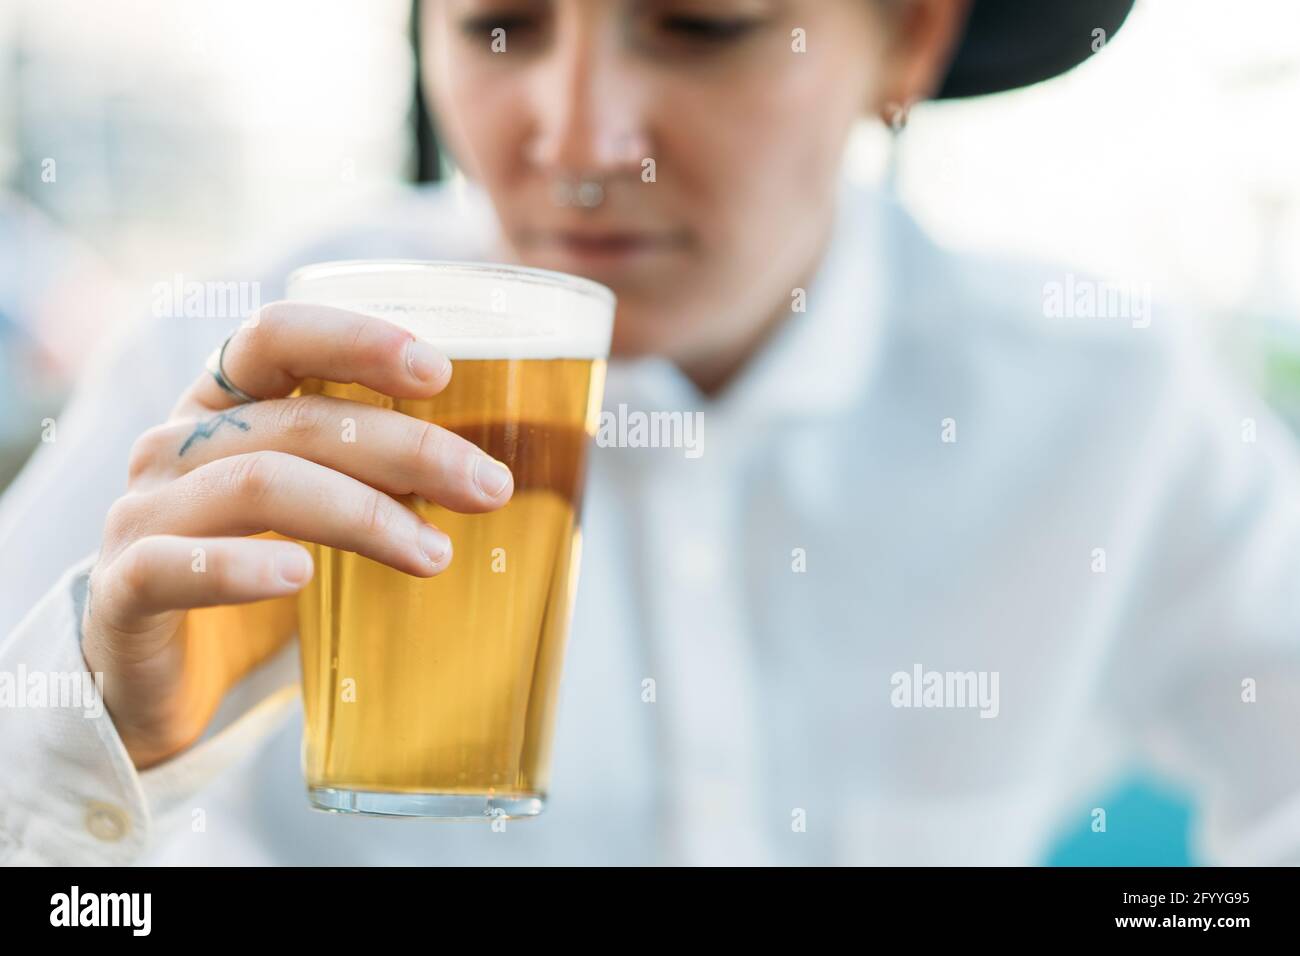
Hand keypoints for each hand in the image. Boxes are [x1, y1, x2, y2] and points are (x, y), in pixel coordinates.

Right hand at [81, 302, 513, 767]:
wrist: (154, 679)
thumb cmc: (254, 577)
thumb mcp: (315, 510)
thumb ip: (375, 478)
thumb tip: (499, 471)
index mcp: (222, 407)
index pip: (277, 335)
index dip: (356, 339)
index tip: (440, 372)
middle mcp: (174, 446)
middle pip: (296, 419)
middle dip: (406, 448)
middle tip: (489, 487)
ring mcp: (141, 515)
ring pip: (257, 483)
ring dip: (362, 513)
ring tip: (436, 554)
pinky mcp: (121, 591)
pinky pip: (173, 565)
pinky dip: (240, 565)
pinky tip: (300, 575)